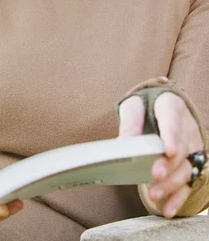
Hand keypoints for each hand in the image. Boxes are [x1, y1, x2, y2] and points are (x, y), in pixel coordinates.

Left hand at [119, 92, 203, 217]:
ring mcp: (191, 147)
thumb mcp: (134, 106)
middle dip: (169, 165)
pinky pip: (187, 183)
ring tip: (153, 194)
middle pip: (181, 149)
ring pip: (186, 168)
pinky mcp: (190, 164)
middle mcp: (186, 128)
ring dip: (171, 184)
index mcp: (171, 107)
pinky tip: (167, 209)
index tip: (168, 151)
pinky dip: (178, 198)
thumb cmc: (145, 108)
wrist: (159, 111)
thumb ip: (130, 121)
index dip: (171, 136)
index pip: (172, 120)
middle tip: (155, 175)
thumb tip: (125, 142)